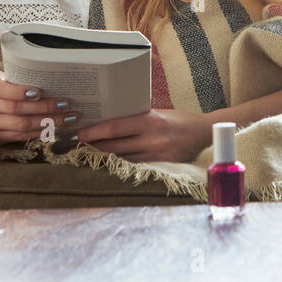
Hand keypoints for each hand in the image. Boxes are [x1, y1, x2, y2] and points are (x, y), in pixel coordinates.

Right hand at [0, 70, 78, 144]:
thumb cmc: (10, 87)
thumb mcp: (12, 79)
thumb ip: (25, 79)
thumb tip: (56, 81)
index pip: (1, 89)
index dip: (20, 92)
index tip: (40, 93)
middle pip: (15, 109)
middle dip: (43, 107)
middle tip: (65, 105)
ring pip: (21, 124)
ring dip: (47, 121)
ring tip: (67, 118)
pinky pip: (22, 136)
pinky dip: (41, 131)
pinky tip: (56, 127)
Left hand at [75, 109, 212, 163]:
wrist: (204, 132)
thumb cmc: (178, 120)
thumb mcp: (158, 113)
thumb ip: (136, 119)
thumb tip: (108, 123)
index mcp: (150, 121)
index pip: (116, 127)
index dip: (95, 132)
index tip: (79, 134)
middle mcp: (153, 139)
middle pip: (115, 146)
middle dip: (95, 147)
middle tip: (78, 147)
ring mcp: (158, 155)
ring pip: (123, 160)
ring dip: (105, 159)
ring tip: (89, 157)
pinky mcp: (163, 167)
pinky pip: (136, 167)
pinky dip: (122, 166)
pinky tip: (111, 166)